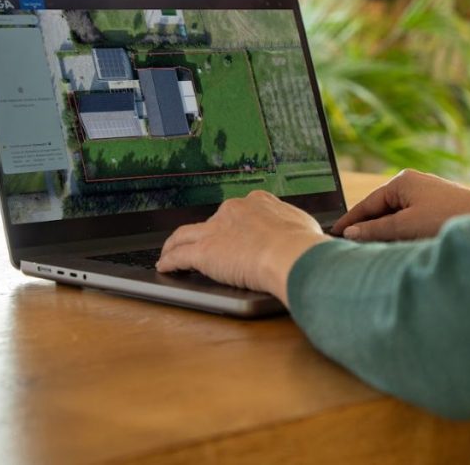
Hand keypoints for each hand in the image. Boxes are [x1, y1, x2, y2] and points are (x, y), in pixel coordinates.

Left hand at [156, 190, 328, 305]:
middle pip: (210, 222)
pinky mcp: (204, 251)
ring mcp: (216, 229)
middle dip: (205, 234)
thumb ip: (294, 227)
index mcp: (258, 202)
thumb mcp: (304, 227)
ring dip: (174, 245)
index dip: (230, 223)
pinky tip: (164, 267)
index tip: (229, 231)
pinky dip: (169, 261)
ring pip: (185, 235)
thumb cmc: (305, 246)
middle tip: (201, 246)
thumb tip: (303, 233)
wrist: (292, 254)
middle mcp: (233, 210)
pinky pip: (179, 256)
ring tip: (169, 253)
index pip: (238, 211)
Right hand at [331, 169, 469, 241]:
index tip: (333, 234)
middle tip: (348, 246)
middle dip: (367, 227)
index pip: (367, 203)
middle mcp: (412, 184)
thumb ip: (375, 229)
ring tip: (369, 250)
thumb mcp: (405, 226)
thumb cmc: (448, 219)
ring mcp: (426, 195)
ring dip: (384, 232)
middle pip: (381, 209)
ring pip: (395, 216)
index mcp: (401, 181)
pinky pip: (409, 220)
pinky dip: (399, 232)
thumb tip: (351, 233)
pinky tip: (396, 246)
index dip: (350, 220)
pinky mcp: (437, 208)